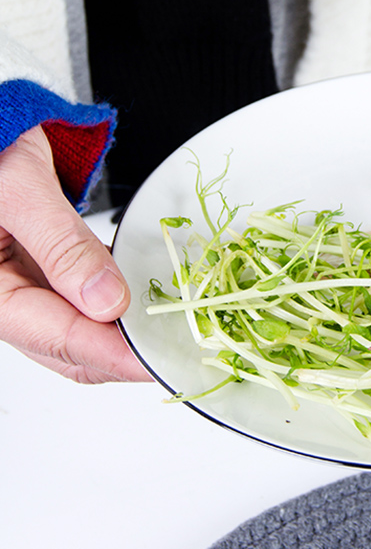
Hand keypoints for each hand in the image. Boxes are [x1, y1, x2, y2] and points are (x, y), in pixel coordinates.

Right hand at [0, 125, 150, 382]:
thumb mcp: (21, 189)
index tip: (158, 360)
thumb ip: (62, 245)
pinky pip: (78, 300)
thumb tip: (107, 301)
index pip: (58, 339)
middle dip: (122, 356)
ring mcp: (20, 285)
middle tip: (175, 349)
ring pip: (76, 329)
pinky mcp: (40, 270)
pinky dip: (112, 305)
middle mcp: (1, 297)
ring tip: (168, 331)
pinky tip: (143, 301)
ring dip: (120, 335)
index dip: (113, 355)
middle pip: (68, 347)